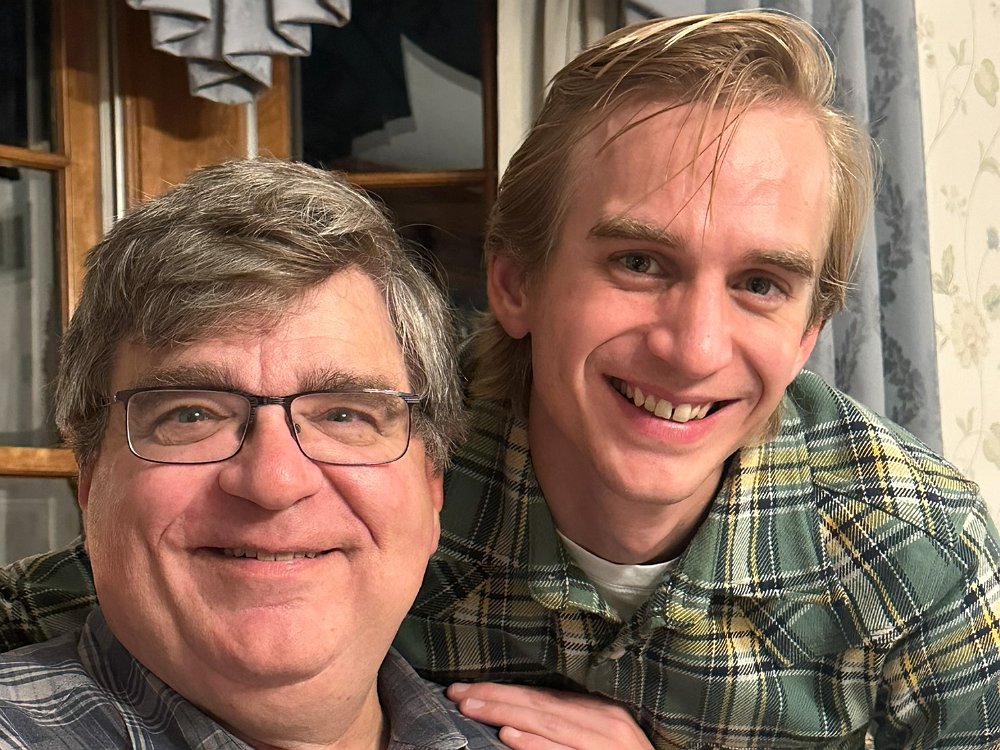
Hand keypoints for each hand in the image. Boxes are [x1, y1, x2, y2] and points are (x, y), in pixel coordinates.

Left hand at [447, 682, 653, 749]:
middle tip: (456, 694)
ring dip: (506, 715)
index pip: (542, 696)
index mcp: (599, 711)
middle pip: (539, 705)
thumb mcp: (600, 738)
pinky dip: (536, 746)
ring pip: (547, 724)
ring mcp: (604, 744)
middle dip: (495, 698)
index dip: (501, 691)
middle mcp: (603, 722)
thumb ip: (568, 724)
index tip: (465, 689)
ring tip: (473, 708)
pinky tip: (510, 739)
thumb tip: (519, 720)